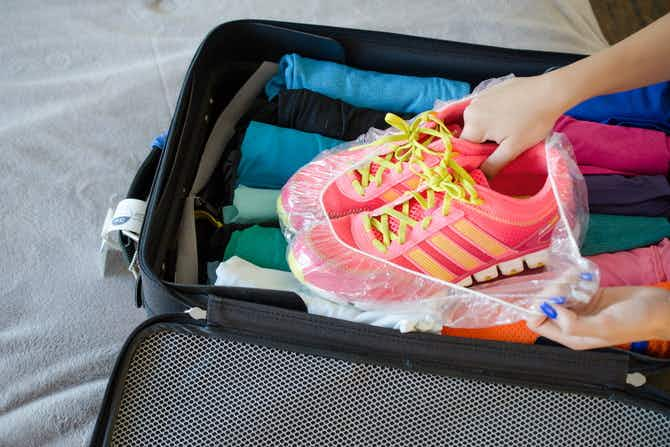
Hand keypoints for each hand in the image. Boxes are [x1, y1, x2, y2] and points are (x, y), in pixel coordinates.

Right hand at [460, 75, 569, 176]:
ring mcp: (480, 97)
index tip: (491, 157)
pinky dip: (493, 115)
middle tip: (505, 142)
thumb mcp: (513, 149)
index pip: (464, 147)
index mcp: (473, 124)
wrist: (551, 92)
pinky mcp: (490, 90)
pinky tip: (510, 115)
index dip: (476, 155)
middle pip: (470, 134)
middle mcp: (471, 109)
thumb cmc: (533, 121)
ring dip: (489, 128)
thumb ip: (492, 165)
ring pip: (477, 121)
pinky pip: (484, 109)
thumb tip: (480, 178)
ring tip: (510, 128)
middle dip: (483, 141)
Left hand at [527, 286, 669, 349]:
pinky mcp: (586, 295)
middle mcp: (570, 323)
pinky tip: (585, 276)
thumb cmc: (637, 321)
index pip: (536, 323)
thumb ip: (574, 324)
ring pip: (554, 292)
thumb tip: (551, 311)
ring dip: (562, 281)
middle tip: (569, 284)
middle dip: (551, 291)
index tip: (554, 297)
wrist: (660, 308)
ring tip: (579, 279)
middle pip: (543, 304)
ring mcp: (578, 308)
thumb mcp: (604, 326)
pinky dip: (572, 277)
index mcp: (571, 336)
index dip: (538, 308)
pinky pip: (568, 284)